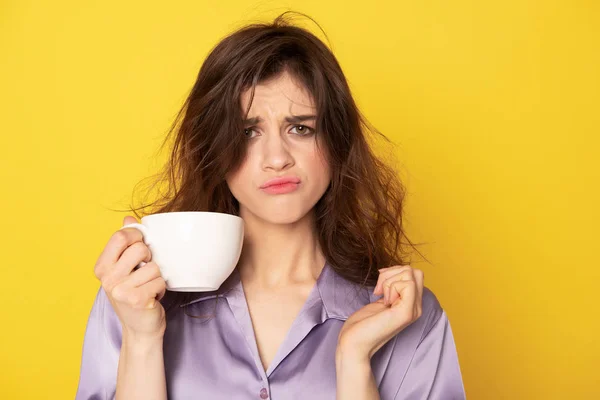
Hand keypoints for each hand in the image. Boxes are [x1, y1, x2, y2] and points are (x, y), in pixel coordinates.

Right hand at [93, 216, 167, 340]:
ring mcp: (120, 290)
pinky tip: (152, 297)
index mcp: (102, 267)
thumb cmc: (134, 295)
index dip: (137, 236)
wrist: (140, 329)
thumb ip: (125, 243)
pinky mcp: (137, 300)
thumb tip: (128, 219)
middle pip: (140, 248)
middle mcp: (107, 279)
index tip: (142, 245)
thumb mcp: (124, 269)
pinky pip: (160, 281)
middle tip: (145, 272)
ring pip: (154, 266)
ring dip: (157, 277)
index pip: (120, 236)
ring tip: (148, 287)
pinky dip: (162, 289)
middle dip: (150, 258)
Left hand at [336, 265, 423, 359]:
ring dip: (389, 280)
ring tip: (380, 296)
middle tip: (379, 289)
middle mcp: (416, 308)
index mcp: (411, 305)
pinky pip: (407, 284)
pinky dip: (391, 286)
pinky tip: (384, 301)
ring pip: (411, 274)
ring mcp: (413, 311)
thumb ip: (393, 289)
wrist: (354, 343)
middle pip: (416, 272)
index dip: (395, 272)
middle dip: (393, 272)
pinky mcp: (406, 312)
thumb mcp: (382, 300)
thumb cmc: (362, 324)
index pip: (416, 275)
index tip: (379, 286)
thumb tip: (395, 271)